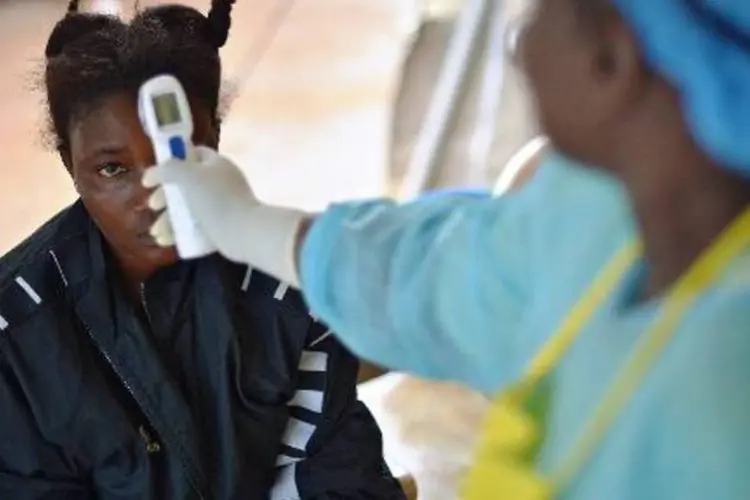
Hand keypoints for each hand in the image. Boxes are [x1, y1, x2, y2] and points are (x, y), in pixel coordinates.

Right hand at [143, 145, 259, 262]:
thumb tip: (151, 175)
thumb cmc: (216, 199)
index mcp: (217, 164)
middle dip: (165, 196)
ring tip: (156, 232)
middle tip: (153, 205)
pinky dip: (180, 232)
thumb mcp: (188, 176)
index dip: (172, 160)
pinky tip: (165, 241)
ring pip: (188, 208)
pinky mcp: (221, 226)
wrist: (244, 232)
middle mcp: (220, 182)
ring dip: (168, 219)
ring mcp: (222, 205)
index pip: (193, 154)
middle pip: (186, 184)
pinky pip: (196, 227)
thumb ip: (167, 169)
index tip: (155, 175)